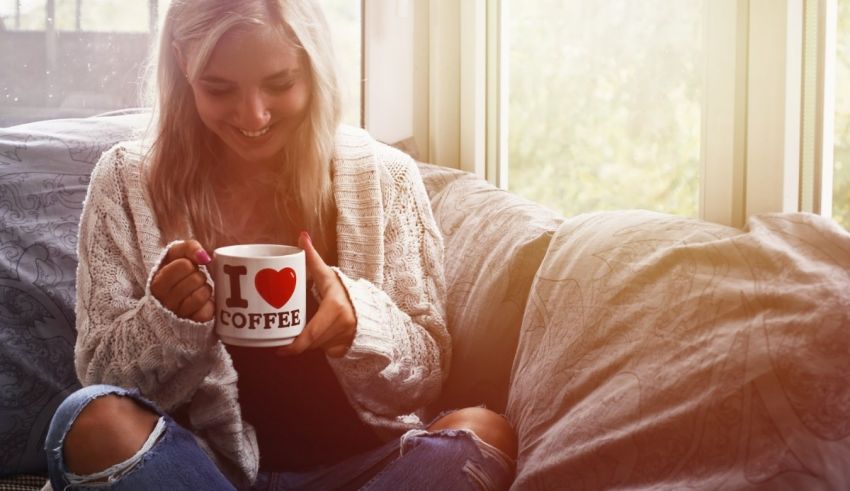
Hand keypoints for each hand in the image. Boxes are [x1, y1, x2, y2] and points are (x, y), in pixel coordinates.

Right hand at [150, 240, 214, 322]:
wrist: (172, 303)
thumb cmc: (177, 275)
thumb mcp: (176, 256)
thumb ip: (189, 248)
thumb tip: (204, 257)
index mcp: (158, 283)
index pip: (184, 265)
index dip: (190, 264)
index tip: (186, 269)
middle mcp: (165, 301)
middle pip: (196, 279)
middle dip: (199, 276)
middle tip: (194, 281)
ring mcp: (178, 314)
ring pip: (202, 294)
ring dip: (205, 289)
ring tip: (199, 290)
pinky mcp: (192, 324)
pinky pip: (207, 311)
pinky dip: (210, 305)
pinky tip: (203, 303)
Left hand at [276, 232, 356, 357]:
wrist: (368, 306)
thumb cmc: (343, 291)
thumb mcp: (327, 275)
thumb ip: (313, 258)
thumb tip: (301, 236)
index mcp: (335, 309)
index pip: (311, 333)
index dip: (294, 345)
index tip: (280, 349)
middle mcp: (343, 326)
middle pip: (311, 342)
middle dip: (296, 343)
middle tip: (281, 342)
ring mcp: (345, 339)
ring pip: (316, 347)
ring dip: (306, 343)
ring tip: (295, 337)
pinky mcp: (345, 348)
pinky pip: (324, 350)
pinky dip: (317, 346)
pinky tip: (313, 340)